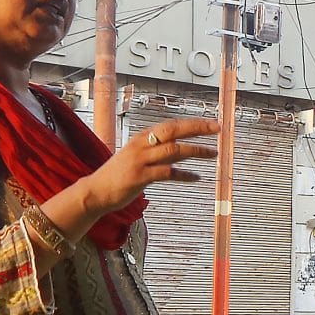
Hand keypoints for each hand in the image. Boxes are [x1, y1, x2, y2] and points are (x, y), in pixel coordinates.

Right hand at [83, 117, 216, 213]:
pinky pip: (167, 173)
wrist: (96, 191)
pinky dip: (184, 175)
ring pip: (174, 150)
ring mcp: (140, 160)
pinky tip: (196, 178)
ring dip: (196, 151)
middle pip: (174, 130)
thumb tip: (183, 150)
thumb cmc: (119, 175)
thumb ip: (159, 152)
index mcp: (142, 138)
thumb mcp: (138, 157)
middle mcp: (142, 145)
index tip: (212, 123)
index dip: (193, 123)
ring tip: (214, 153)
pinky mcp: (140, 177)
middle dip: (197, 128)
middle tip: (218, 128)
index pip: (171, 125)